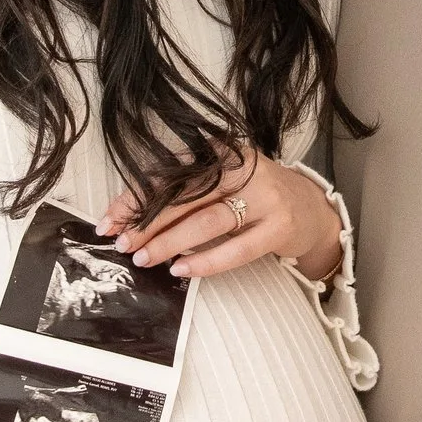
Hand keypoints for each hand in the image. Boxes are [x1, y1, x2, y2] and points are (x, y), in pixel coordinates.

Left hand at [100, 151, 343, 286]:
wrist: (312, 210)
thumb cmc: (255, 196)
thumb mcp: (222, 182)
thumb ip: (184, 192)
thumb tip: (129, 219)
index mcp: (224, 152)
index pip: (170, 174)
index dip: (136, 198)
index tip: (109, 221)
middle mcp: (245, 168)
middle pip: (186, 196)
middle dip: (148, 222)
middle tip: (123, 244)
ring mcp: (266, 197)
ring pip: (207, 221)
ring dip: (170, 242)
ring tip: (144, 259)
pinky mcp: (280, 227)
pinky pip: (236, 249)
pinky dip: (206, 261)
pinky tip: (181, 270)